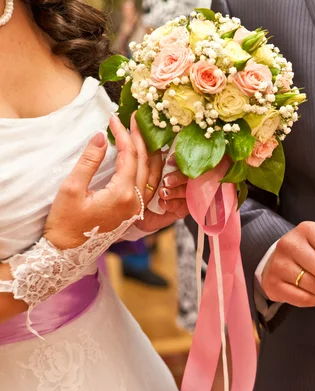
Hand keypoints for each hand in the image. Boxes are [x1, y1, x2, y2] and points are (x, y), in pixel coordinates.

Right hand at [43, 114, 185, 248]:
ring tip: (145, 133)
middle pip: (146, 163)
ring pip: (153, 174)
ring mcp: (138, 208)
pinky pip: (151, 185)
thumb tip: (101, 136)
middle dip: (140, 138)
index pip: (130, 156)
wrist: (67, 252)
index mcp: (123, 194)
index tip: (114, 118)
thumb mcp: (72, 188)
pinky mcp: (135, 212)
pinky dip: (151, 168)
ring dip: (150, 152)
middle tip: (134, 119)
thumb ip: (89, 161)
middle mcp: (136, 201)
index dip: (123, 134)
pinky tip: (148, 158)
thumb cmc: (66, 222)